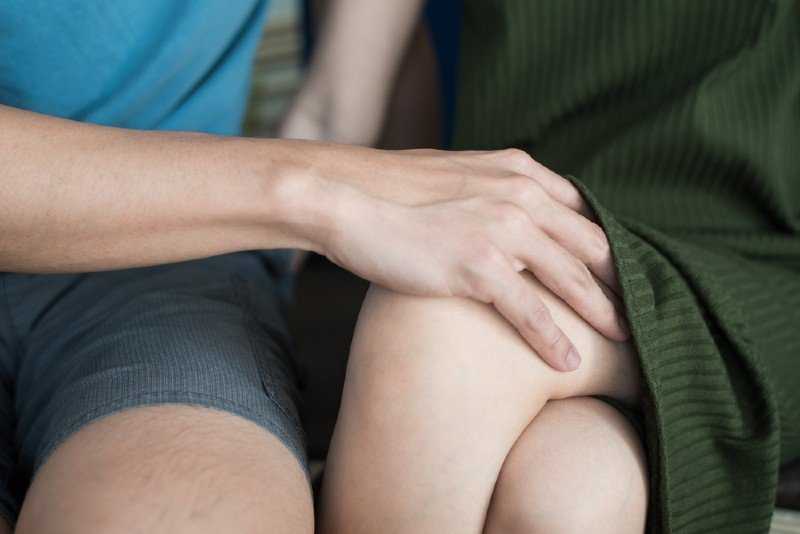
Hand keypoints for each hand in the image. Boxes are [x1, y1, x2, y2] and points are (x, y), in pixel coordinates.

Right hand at [299, 144, 628, 371]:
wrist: (350, 201)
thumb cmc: (396, 195)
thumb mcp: (458, 178)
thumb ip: (495, 189)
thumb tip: (512, 215)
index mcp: (518, 172)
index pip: (581, 211)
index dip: (605, 244)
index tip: (619, 272)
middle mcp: (519, 195)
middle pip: (588, 244)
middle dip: (618, 280)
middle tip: (640, 308)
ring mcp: (501, 228)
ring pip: (570, 278)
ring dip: (601, 312)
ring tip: (624, 338)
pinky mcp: (479, 263)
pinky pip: (530, 310)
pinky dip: (553, 338)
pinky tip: (567, 362)